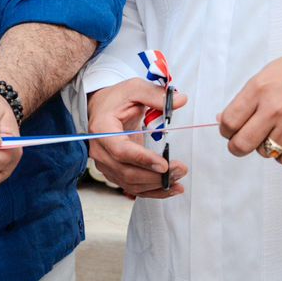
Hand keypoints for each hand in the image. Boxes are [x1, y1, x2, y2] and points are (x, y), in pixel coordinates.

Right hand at [86, 79, 188, 198]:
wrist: (101, 108)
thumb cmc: (116, 98)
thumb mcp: (134, 89)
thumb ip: (155, 95)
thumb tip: (181, 100)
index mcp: (101, 129)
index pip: (120, 150)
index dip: (142, 159)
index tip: (164, 164)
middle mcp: (100, 151)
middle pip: (127, 172)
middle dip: (155, 175)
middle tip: (180, 170)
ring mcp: (105, 164)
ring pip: (131, 183)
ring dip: (156, 185)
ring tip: (179, 179)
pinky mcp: (114, 172)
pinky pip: (133, 187)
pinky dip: (152, 191)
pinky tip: (170, 189)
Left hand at [218, 41, 281, 166]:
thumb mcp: (269, 73)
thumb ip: (247, 98)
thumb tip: (225, 120)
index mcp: (260, 88)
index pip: (229, 122)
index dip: (226, 131)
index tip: (229, 131)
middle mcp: (275, 107)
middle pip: (242, 144)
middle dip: (237, 147)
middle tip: (241, 144)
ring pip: (265, 152)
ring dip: (265, 147)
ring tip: (273, 134)